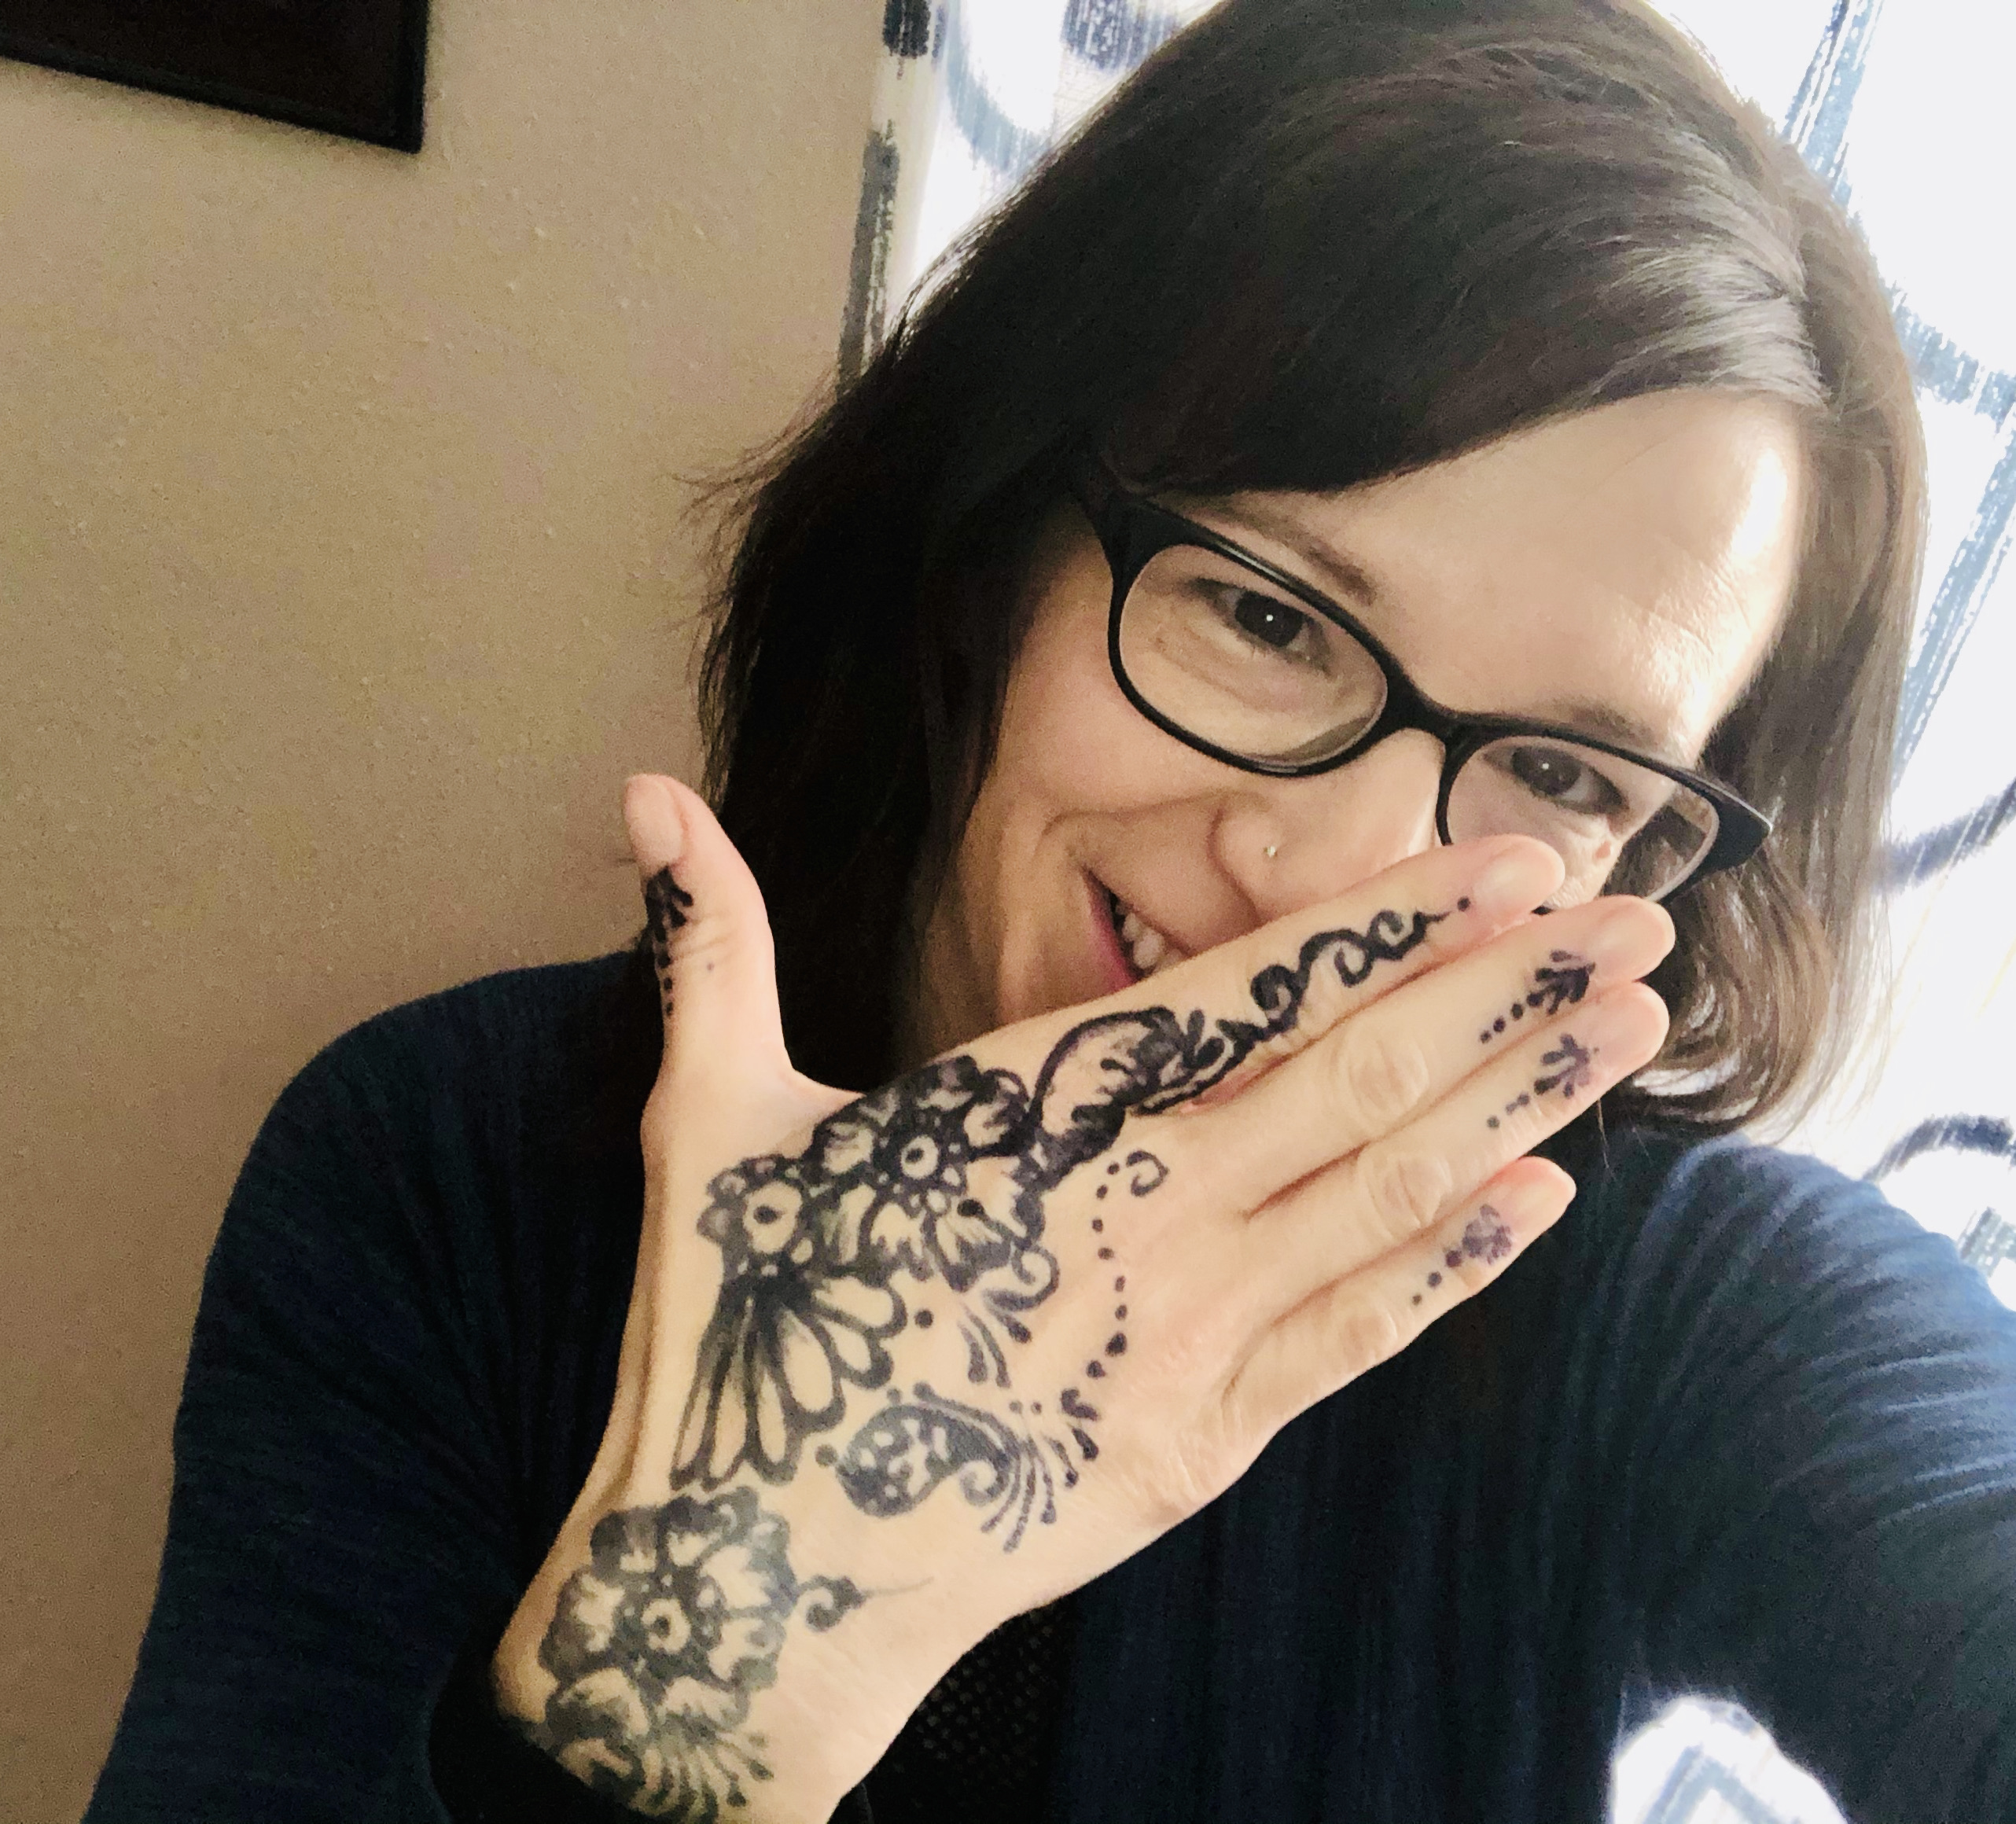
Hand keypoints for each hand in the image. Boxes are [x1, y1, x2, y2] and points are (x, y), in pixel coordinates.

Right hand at [489, 774, 1673, 1820]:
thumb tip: (643, 788)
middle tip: (1638, 921)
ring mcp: (1181, 1338)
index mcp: (1023, 1121)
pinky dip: (1453, 1261)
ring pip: (1381, 1195)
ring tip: (1629, 1029)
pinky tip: (1541, 1199)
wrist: (749, 1586)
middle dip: (1505, 990)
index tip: (1514, 861)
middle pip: (1355, 1081)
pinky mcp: (1199, 1440)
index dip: (1391, 920)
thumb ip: (708, 946)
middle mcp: (1130, 1218)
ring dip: (1516, 1103)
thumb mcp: (700, 1123)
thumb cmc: (727, 1334)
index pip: (1244, 994)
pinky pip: (1356, 1335)